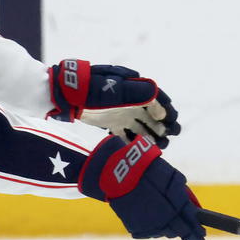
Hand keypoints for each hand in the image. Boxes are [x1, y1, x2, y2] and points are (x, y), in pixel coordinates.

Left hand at [49, 58, 181, 146]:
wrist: (66, 95)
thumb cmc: (92, 89)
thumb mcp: (116, 90)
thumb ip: (138, 96)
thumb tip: (161, 105)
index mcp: (135, 89)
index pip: (157, 100)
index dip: (167, 111)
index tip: (173, 124)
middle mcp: (131, 100)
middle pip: (152, 115)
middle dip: (162, 125)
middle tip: (169, 137)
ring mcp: (121, 112)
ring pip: (141, 126)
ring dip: (150, 135)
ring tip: (159, 147)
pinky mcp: (111, 122)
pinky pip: (125, 134)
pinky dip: (132, 141)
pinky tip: (138, 150)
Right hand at [79, 132, 204, 239]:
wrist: (118, 172)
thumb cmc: (149, 171)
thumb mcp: (172, 177)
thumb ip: (185, 195)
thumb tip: (196, 209)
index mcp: (174, 205)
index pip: (191, 224)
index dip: (197, 232)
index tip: (202, 236)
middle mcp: (162, 218)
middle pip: (178, 232)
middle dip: (187, 233)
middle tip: (193, 235)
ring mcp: (148, 224)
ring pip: (164, 232)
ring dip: (170, 228)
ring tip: (171, 220)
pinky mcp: (135, 227)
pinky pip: (149, 232)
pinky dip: (154, 227)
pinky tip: (155, 218)